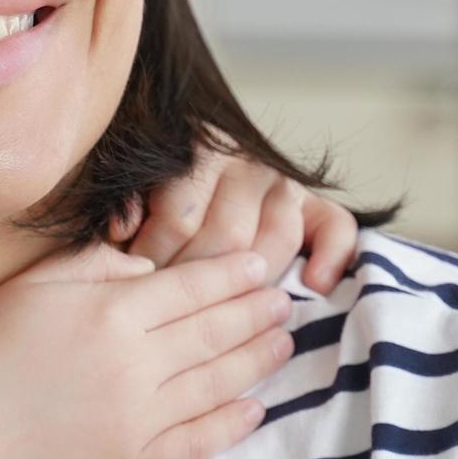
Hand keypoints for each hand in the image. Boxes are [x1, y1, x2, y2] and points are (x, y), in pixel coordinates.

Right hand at [0, 241, 296, 458]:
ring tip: (284, 344)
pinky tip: (254, 408)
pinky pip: (198, 440)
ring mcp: (137, 417)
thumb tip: (147, 267)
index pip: (192, 285)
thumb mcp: (30, 288)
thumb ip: (93, 265)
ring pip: (218, 382)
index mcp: (109, 311)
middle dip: (257, 313)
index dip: (233, 275)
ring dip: (258, 361)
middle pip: (215, 331)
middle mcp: (133, 362)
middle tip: (286, 302)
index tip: (260, 268)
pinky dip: (232, 424)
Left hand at [113, 145, 359, 293]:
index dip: (156, 258)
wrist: (190, 175)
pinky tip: (314, 285)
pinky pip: (336, 227)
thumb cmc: (146, 196)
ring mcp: (282, 183)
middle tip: (175, 306)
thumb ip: (122, 202)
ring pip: (277, 238)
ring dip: (251, 280)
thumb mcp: (126, 188)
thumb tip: (121, 229)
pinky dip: (331, 256)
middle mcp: (245, 161)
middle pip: (229, 235)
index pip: (180, 218)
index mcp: (196, 150)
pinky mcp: (315, 205)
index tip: (139, 280)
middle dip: (199, 279)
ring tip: (226, 308)